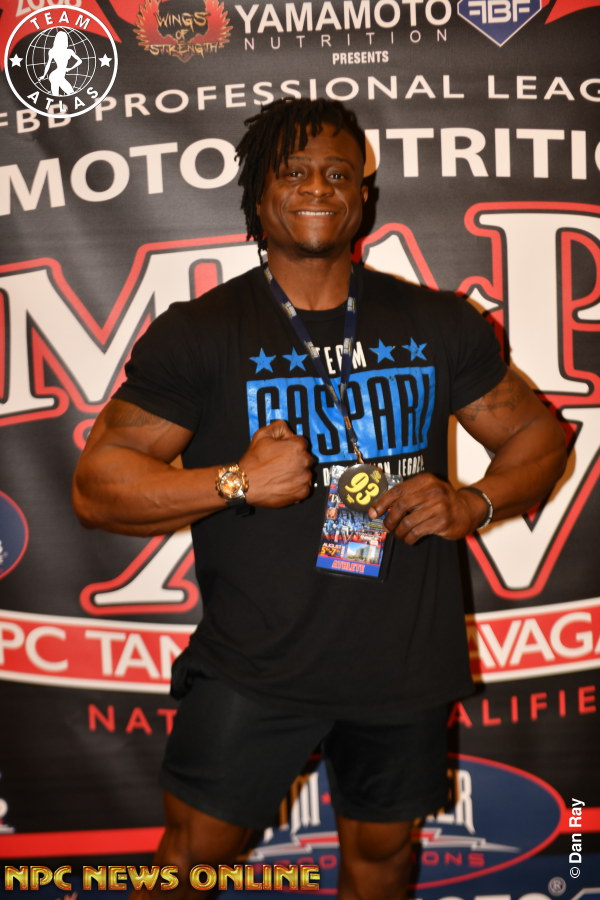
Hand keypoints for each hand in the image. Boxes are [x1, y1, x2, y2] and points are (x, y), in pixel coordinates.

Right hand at [240, 420, 313, 507]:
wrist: (245, 484)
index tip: (283, 452)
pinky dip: (297, 486)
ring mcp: (304, 478)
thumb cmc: (253, 462)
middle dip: (296, 460)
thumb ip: (279, 426)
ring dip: (297, 473)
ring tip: (281, 474)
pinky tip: (284, 483)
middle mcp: (304, 461)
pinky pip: (305, 487)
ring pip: (306, 473)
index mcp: (297, 446)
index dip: (290, 446)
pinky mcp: (302, 492)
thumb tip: (288, 429)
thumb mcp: (262, 435)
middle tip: (281, 464)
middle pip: (305, 458)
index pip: (302, 443)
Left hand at [368, 473, 487, 543]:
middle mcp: (433, 491)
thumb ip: (408, 495)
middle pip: (401, 506)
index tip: (374, 512)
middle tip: (387, 527)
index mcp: (426, 480)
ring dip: (399, 532)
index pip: (398, 490)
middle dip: (390, 520)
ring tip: (398, 535)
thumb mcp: (427, 490)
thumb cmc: (443, 501)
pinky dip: (409, 538)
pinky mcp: (442, 522)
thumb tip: (381, 507)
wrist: (468, 510)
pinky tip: (408, 539)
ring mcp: (439, 506)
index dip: (382, 502)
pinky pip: (417, 532)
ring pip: (408, 522)